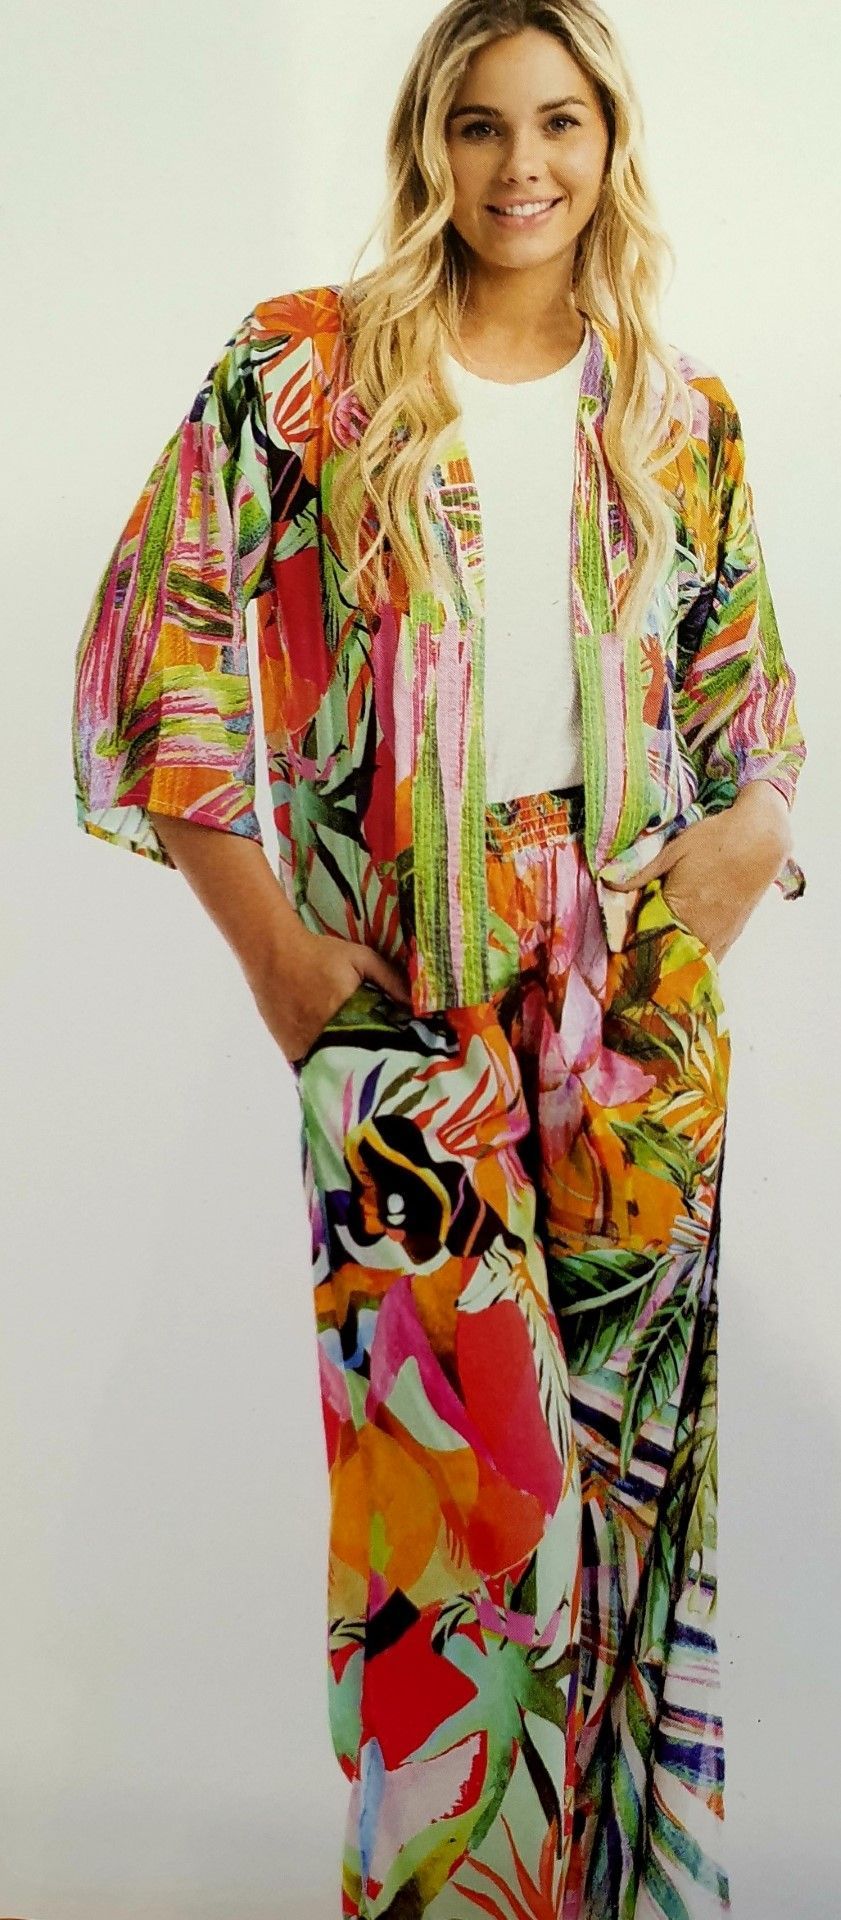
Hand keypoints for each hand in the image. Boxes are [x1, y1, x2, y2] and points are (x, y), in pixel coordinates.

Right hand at [251, 931, 412, 1066]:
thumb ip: (390, 979)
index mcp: (347, 1015)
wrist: (273, 954)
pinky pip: (312, 1069)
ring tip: (361, 1070)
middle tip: (385, 1066)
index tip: (402, 1055)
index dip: (390, 1051)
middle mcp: (325, 1035)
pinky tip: (334, 1067)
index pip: (378, 1045)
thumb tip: (417, 1003)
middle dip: (370, 1065)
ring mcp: (305, 1046)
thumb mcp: (361, 958)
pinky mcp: (290, 1051)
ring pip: (334, 1070)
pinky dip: (324, 1069)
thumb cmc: (319, 954)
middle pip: (357, 1063)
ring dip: (347, 1070)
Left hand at [604, 785, 792, 963]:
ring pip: (691, 964)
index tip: (619, 956)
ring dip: (674, 968)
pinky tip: (684, 971)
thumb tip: (609, 882)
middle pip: (670, 958)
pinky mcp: (734, 934)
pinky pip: (712, 959)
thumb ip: (642, 872)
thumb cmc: (716, 839)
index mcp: (681, 907)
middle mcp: (702, 927)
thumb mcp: (674, 849)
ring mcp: (720, 934)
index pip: (648, 941)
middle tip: (633, 968)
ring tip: (656, 972)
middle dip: (651, 963)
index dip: (633, 950)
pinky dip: (696, 966)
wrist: (762, 839)